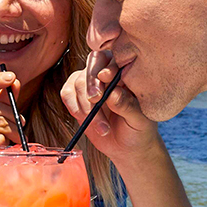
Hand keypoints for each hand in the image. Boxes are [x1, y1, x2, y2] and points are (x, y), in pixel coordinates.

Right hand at [60, 49, 161, 169]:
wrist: (127, 147)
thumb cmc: (139, 130)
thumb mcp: (139, 120)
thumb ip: (127, 105)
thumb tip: (112, 93)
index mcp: (126, 73)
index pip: (113, 58)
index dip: (107, 66)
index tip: (107, 78)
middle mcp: (106, 73)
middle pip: (92, 64)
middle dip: (91, 83)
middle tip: (96, 100)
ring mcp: (90, 84)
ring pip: (78, 81)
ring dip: (86, 105)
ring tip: (102, 127)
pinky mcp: (77, 97)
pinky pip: (67, 93)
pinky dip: (74, 108)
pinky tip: (87, 122)